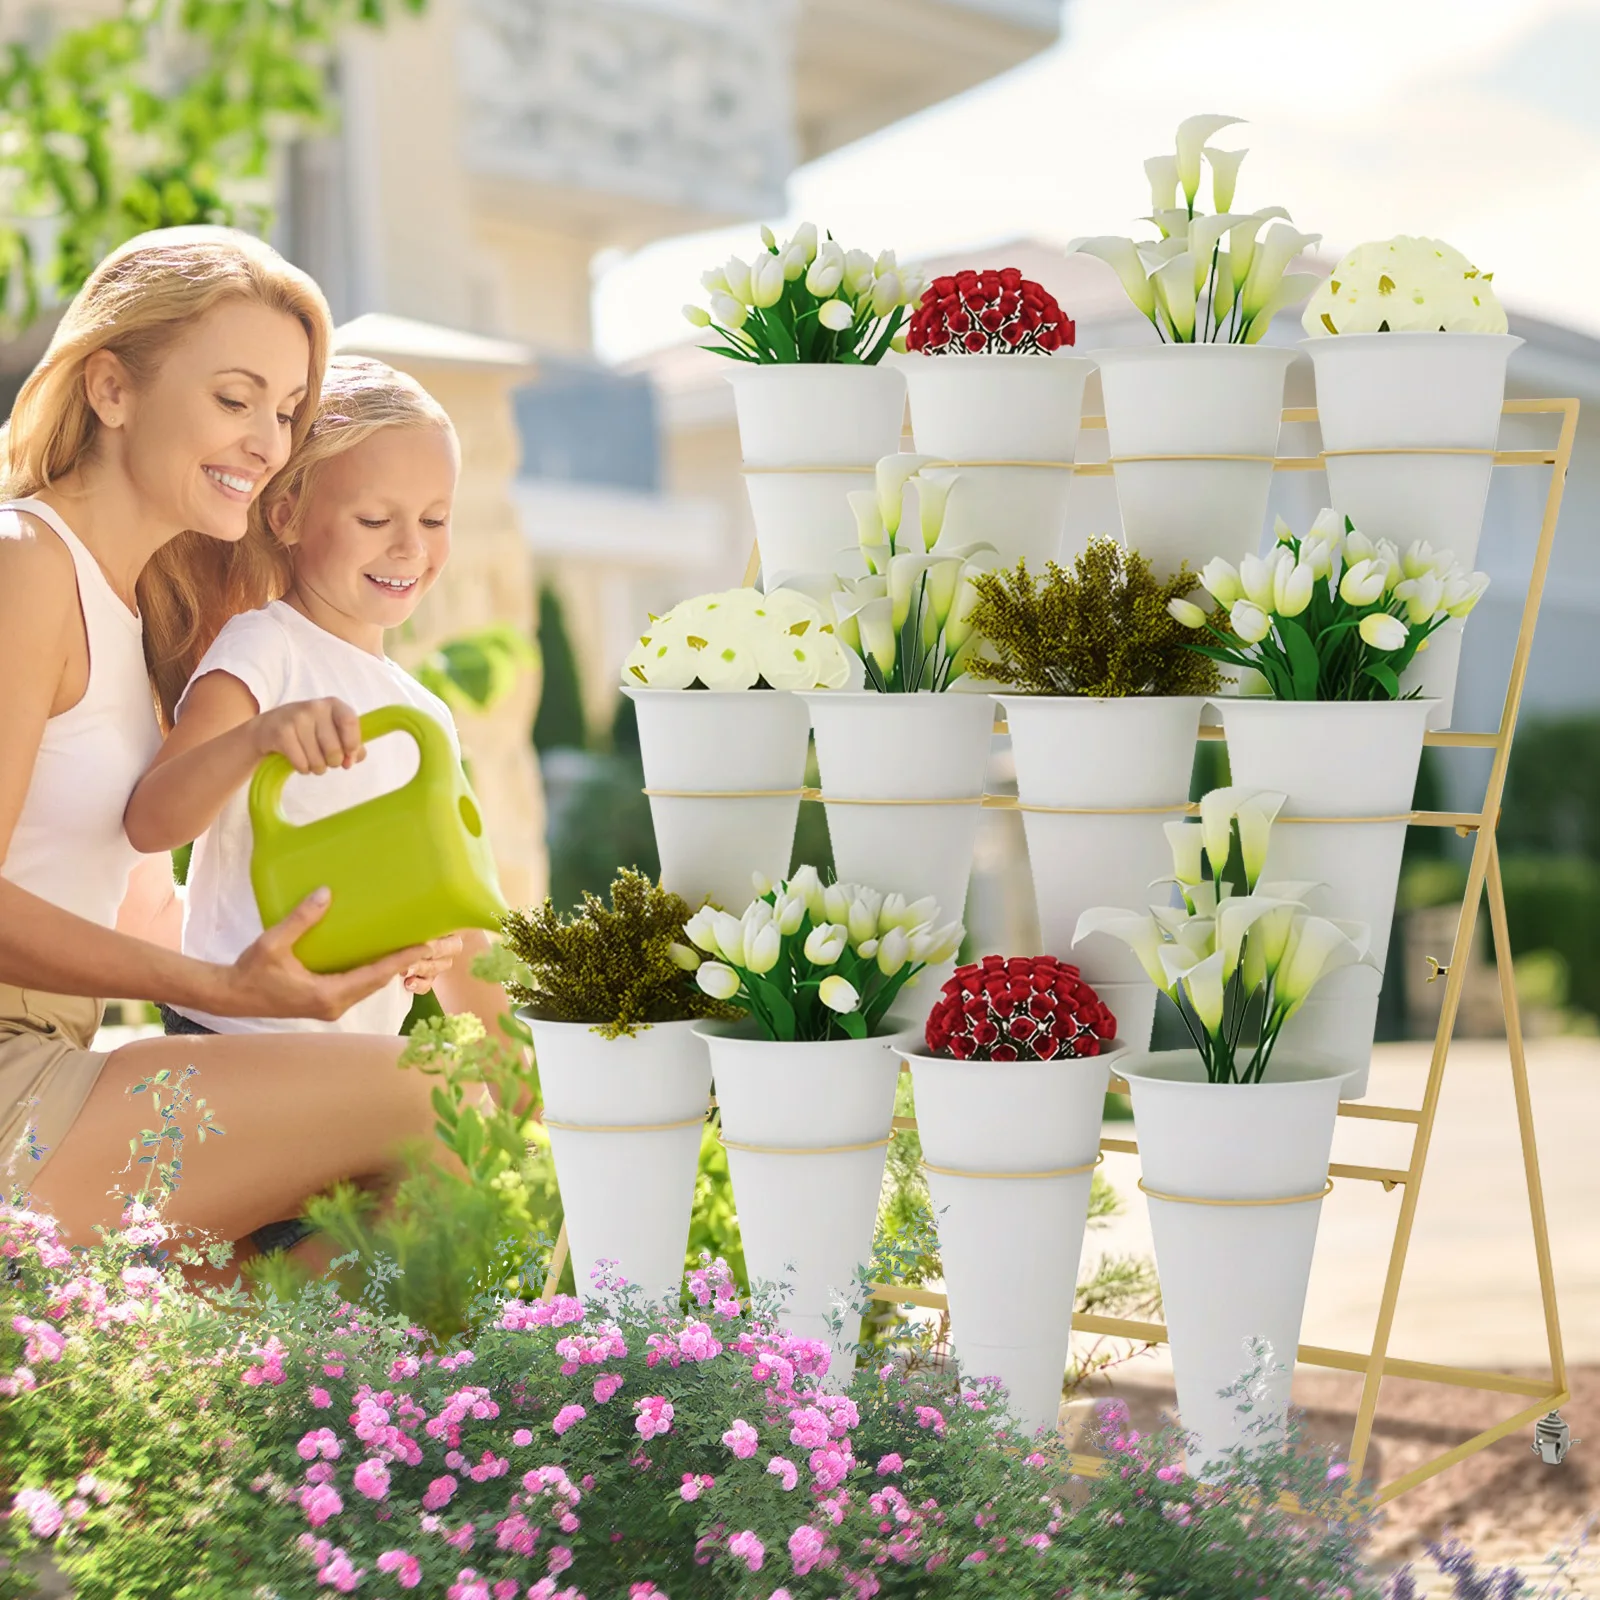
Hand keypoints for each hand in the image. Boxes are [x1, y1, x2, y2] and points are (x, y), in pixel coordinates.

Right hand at [223, 888, 463, 1021]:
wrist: (229, 996)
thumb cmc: (250, 971)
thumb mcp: (273, 943)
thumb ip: (300, 920)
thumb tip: (326, 894)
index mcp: (327, 994)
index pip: (376, 975)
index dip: (402, 959)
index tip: (426, 945)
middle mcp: (335, 1005)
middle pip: (380, 982)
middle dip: (404, 962)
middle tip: (429, 941)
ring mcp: (331, 1006)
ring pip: (371, 986)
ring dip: (391, 967)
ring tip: (413, 946)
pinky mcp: (325, 1002)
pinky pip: (358, 986)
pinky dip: (373, 971)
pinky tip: (381, 955)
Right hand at [251, 697, 363, 775]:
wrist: (268, 727)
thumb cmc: (309, 730)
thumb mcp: (332, 730)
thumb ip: (351, 744)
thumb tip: (354, 758)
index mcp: (333, 705)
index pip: (350, 722)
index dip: (352, 744)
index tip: (349, 757)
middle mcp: (315, 707)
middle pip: (334, 749)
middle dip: (333, 763)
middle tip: (326, 760)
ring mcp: (297, 719)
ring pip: (317, 760)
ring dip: (317, 768)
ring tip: (312, 760)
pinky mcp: (281, 733)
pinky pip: (301, 764)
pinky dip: (303, 769)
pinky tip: (299, 761)